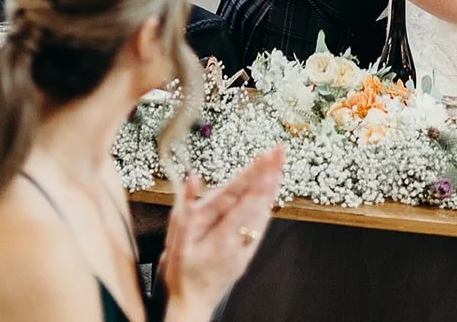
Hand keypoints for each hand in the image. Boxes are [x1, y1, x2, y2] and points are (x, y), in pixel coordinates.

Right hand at [162, 146, 283, 317]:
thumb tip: (193, 178)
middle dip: (269, 174)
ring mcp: (245, 248)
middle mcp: (238, 241)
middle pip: (256, 202)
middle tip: (280, 150)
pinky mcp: (247, 254)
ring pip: (263, 213)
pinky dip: (267, 205)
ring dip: (271, 187)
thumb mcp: (176, 242)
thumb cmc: (181, 271)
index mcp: (220, 236)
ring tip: (279, 163)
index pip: (241, 200)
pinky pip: (261, 226)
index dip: (255, 177)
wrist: (192, 304)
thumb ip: (186, 208)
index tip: (266, 158)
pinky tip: (271, 191)